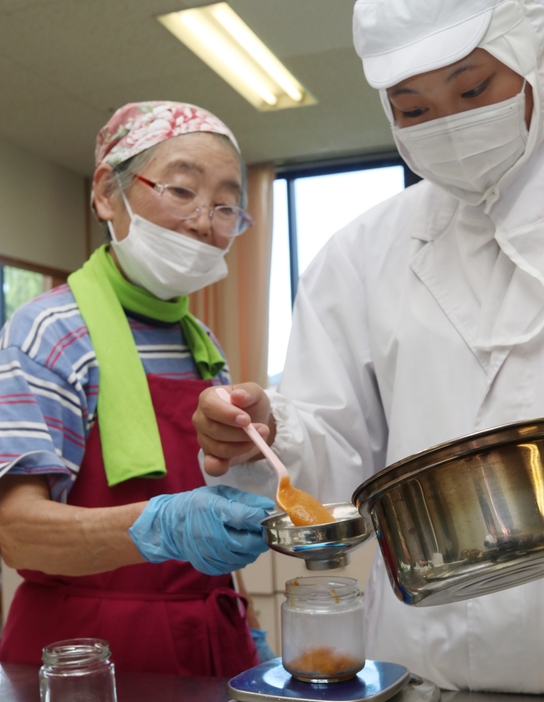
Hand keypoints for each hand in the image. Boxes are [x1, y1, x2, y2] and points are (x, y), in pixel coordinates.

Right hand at [129, 485, 274, 574]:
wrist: (170, 527)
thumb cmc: (197, 505)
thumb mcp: (219, 493)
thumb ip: (245, 500)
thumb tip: (268, 507)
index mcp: (213, 511)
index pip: (245, 518)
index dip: (261, 518)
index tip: (268, 516)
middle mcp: (211, 535)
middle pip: (248, 542)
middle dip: (262, 537)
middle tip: (265, 530)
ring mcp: (209, 554)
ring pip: (245, 557)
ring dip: (254, 548)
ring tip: (251, 537)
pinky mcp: (209, 566)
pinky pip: (235, 565)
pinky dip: (243, 556)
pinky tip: (239, 546)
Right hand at [193, 383, 275, 475]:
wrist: (257, 423)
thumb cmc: (252, 405)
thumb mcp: (256, 394)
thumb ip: (248, 392)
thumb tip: (237, 396)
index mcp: (208, 398)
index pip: (210, 406)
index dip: (227, 414)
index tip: (246, 420)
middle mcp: (201, 419)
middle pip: (214, 430)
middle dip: (241, 433)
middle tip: (262, 430)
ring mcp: (203, 439)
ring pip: (219, 448)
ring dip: (242, 446)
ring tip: (257, 439)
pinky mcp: (210, 457)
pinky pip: (211, 466)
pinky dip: (221, 467)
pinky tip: (230, 463)